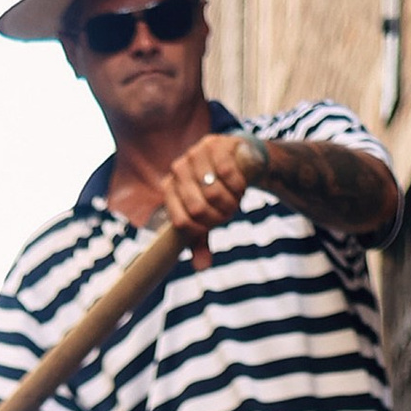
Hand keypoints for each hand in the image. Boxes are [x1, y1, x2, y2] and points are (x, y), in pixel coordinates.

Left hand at [149, 132, 259, 259]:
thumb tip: (201, 267)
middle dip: (220, 216)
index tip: (216, 224)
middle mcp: (177, 171)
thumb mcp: (209, 218)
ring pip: (212, 192)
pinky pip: (226, 173)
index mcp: (169, 191)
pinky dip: (238, 185)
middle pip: (198, 208)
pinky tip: (241, 185)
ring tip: (237, 199)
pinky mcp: (214, 144)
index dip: (203, 229)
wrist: (239, 161)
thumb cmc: (219, 193)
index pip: (181, 222)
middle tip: (230, 212)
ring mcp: (194, 154)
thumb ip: (201, 242)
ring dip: (231, 201)